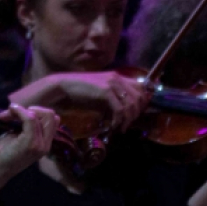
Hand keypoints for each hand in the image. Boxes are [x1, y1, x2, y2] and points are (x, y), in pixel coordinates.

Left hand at [0, 105, 60, 205]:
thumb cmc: (3, 154)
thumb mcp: (19, 137)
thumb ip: (28, 127)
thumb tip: (27, 110)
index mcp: (44, 143)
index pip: (53, 120)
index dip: (38, 112)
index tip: (20, 115)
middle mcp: (46, 145)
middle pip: (51, 116)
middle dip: (33, 109)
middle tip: (15, 113)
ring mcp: (39, 145)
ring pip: (43, 116)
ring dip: (23, 110)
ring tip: (8, 114)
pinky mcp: (30, 143)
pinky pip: (30, 119)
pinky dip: (20, 111)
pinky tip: (10, 110)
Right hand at [24, 71, 148, 132]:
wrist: (65, 87)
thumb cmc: (82, 92)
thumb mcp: (102, 94)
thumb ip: (114, 98)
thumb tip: (126, 113)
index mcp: (118, 77)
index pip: (141, 88)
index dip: (142, 103)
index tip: (135, 115)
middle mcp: (118, 78)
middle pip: (139, 97)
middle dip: (136, 114)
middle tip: (127, 124)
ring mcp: (112, 83)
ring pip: (131, 104)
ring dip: (127, 119)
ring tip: (120, 128)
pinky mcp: (105, 91)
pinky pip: (120, 109)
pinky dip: (118, 120)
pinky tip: (112, 126)